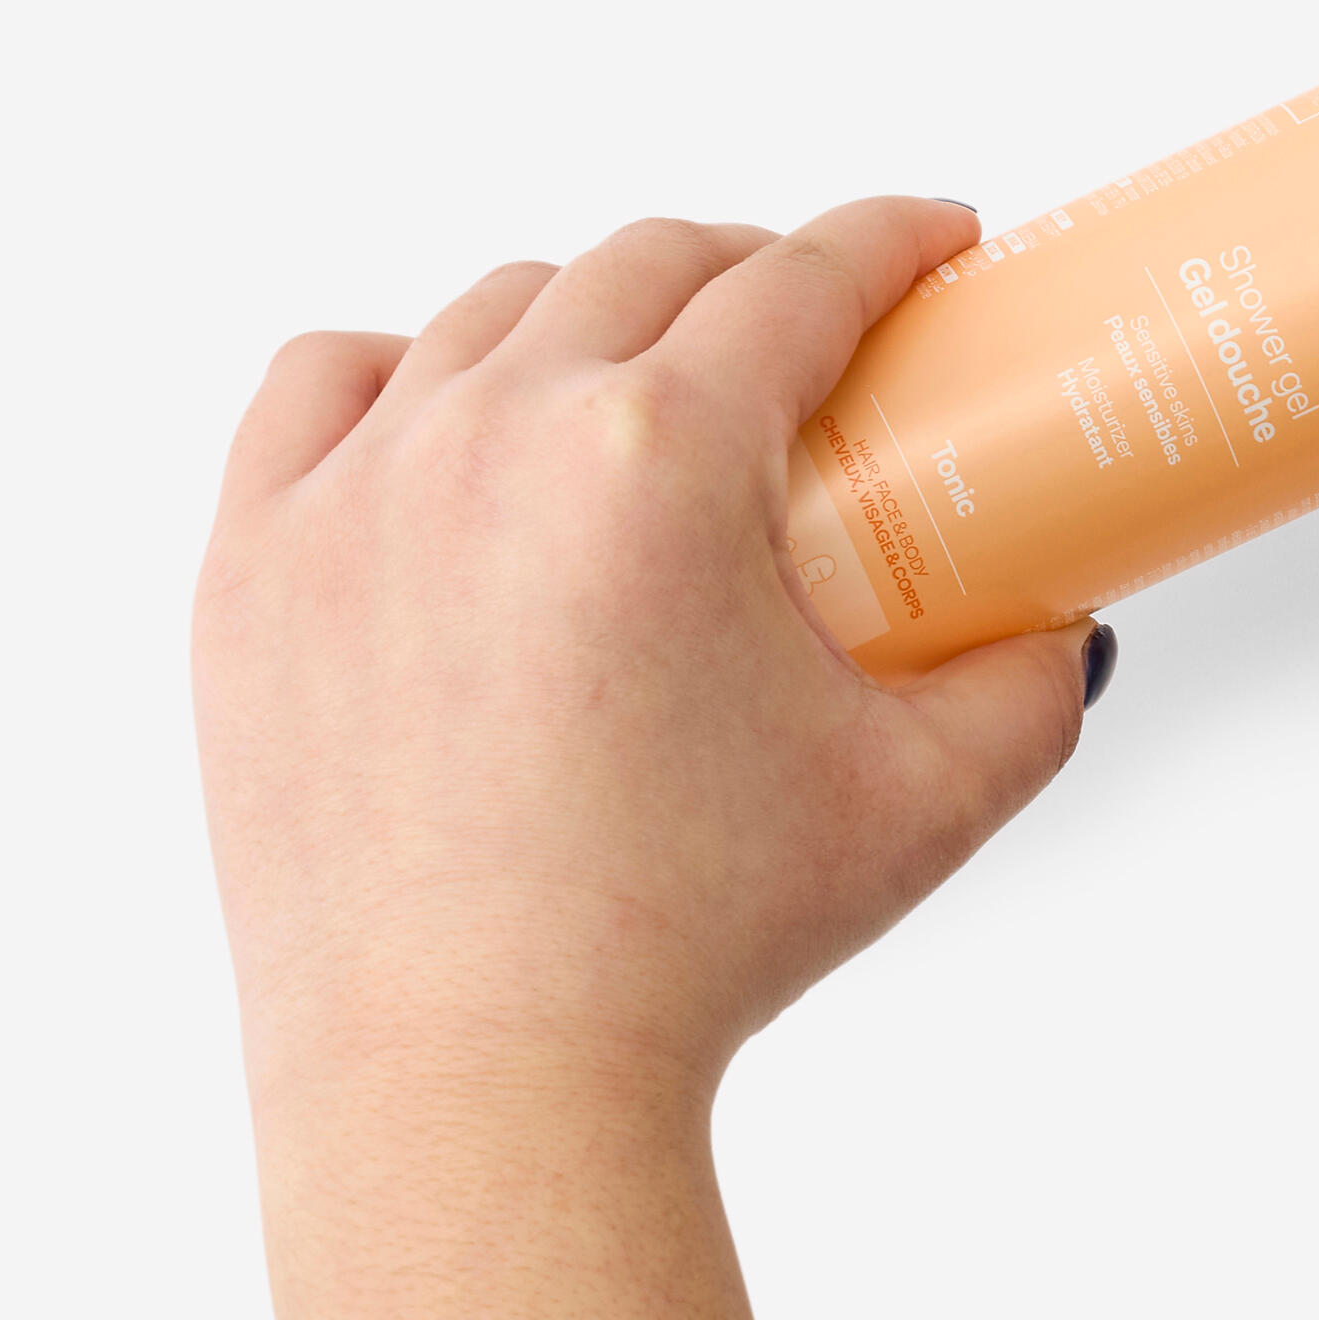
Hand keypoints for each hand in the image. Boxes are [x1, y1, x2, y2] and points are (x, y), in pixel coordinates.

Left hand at [195, 199, 1095, 1114]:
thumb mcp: (925, 803)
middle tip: (813, 328)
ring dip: (592, 312)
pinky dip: (404, 371)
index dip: (888, 238)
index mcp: (660, 459)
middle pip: (646, 264)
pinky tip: (455, 417)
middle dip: (753, 265)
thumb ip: (1031, 691)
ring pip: (489, 311)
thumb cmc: (687, 945)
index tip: (929, 242)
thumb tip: (1062, 630)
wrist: (477, 1081)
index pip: (799, 279)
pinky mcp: (256, 564)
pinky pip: (323, 387)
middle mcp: (495, 436)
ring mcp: (355, 491)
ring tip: (646, 378)